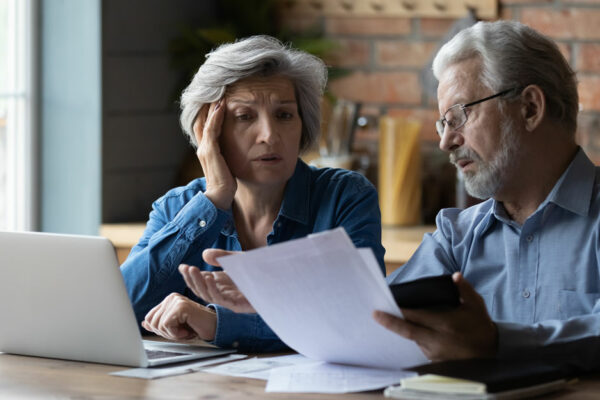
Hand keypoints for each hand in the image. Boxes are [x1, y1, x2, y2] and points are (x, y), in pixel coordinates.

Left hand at [141, 293, 216, 340]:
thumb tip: (145, 323)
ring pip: (158, 324)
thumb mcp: (175, 327)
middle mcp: (172, 297)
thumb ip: (160, 324)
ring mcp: (176, 300)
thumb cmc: (197, 327)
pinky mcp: (181, 306)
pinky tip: (187, 331)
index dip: (159, 330)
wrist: (215, 327)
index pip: (149, 317)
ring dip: (172, 334)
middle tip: (181, 332)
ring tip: (185, 331)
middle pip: (152, 322)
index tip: (174, 331)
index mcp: (169, 300)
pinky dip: (176, 334)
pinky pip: (166, 325)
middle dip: (165, 333)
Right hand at [177, 248, 255, 313]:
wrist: (279, 279)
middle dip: (192, 280)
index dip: (190, 276)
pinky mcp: (239, 305)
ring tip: (193, 270)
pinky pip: (222, 299)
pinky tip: (208, 279)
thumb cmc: (259, 270)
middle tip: (186, 268)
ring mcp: (231, 300)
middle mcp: (225, 293)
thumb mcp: (238, 259)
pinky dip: (213, 289)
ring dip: (199, 283)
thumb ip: (222, 256)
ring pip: (209, 296)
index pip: (201, 283)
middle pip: (202, 291)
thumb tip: (205, 254)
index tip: (182, 266)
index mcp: (223, 284)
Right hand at [194, 99, 236, 209]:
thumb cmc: (226, 183)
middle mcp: (202, 147)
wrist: (220, 198)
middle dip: (207, 104)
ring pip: (204, 121)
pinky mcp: (210, 152)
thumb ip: (228, 155)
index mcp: (206, 149)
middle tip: (216, 88)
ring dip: (212, 106)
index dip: (208, 111)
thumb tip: (238, 147)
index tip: (218, 97)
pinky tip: (222, 106)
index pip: (204, 125)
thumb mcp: (227, 165)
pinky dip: (216, 117)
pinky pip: (211, 130)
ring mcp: (205, 149)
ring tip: (220, 92)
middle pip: (201, 119)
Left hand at [373, 272, 497, 360]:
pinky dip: (413, 338)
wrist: (491, 353)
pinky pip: (419, 347)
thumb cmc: (481, 326)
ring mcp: (435, 353)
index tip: (386, 305)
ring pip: (412, 340)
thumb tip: (455, 276)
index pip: (417, 317)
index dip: (400, 312)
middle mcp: (437, 340)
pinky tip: (406, 330)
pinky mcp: (435, 361)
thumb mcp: (476, 305)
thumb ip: (464, 289)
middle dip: (390, 323)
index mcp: (445, 324)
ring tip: (388, 318)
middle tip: (375, 315)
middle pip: (407, 332)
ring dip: (402, 330)